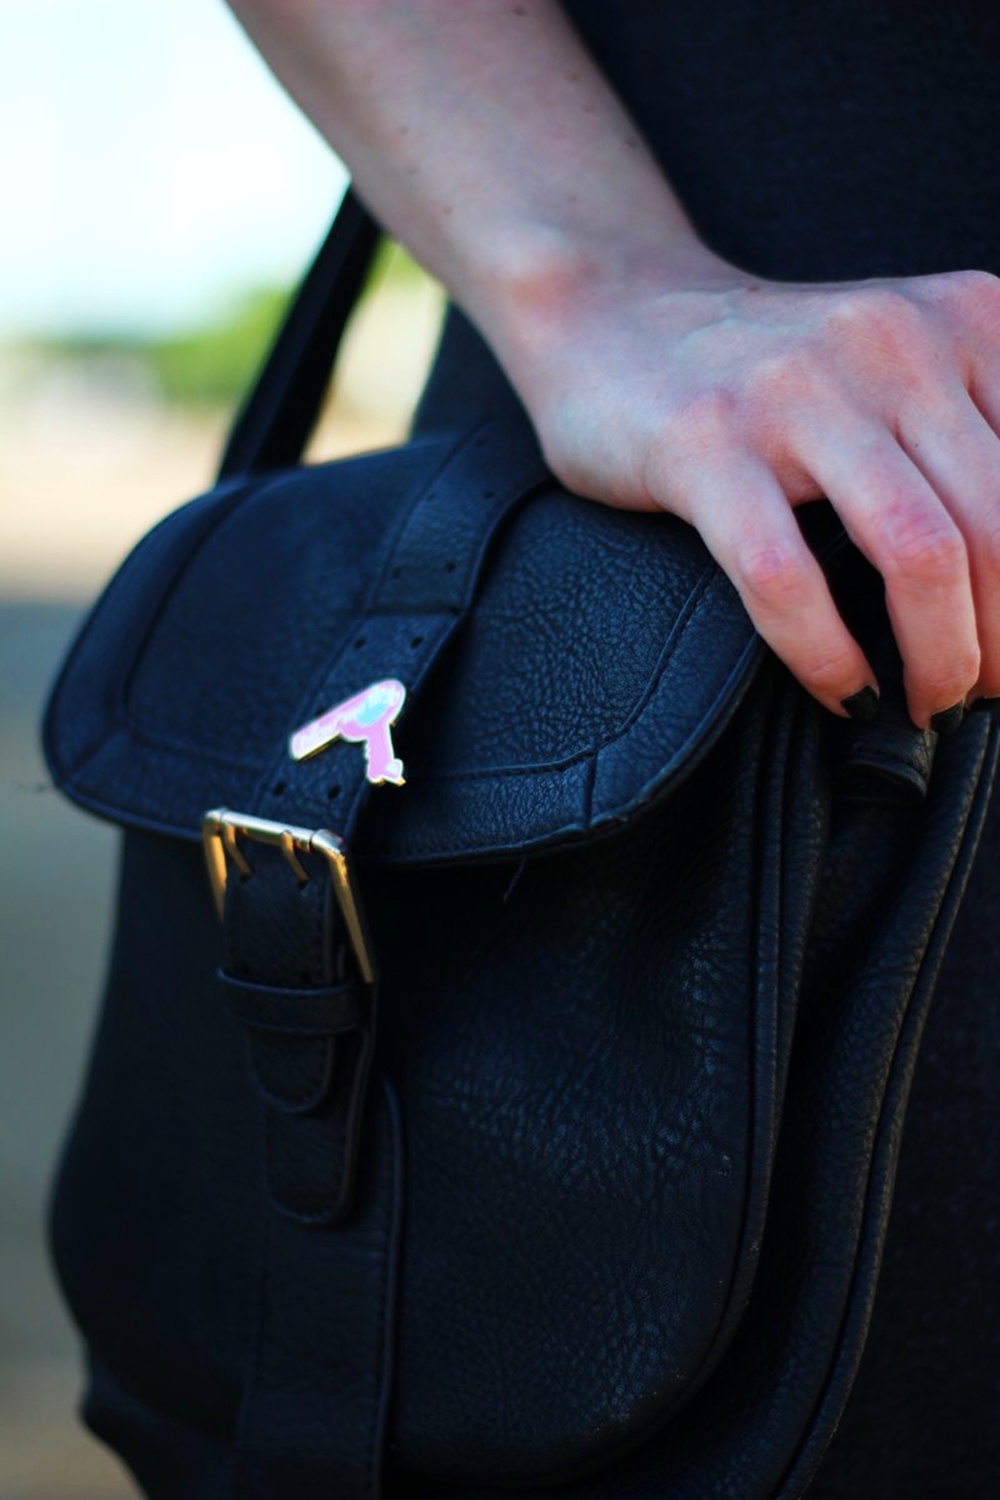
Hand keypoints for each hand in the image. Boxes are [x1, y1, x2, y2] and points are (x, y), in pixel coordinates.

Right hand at [501, 259, 999, 728]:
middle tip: (983, 696)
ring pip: (919, 554)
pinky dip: (827, 658)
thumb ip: (969, 438)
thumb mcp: (900, 366)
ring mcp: (797, 391)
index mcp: (966, 320)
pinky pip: (787, 579)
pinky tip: (842, 691)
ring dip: (941, 663)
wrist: (610, 311)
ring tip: (930, 707)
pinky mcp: (706, 444)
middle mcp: (894, 344)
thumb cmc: (763, 367)